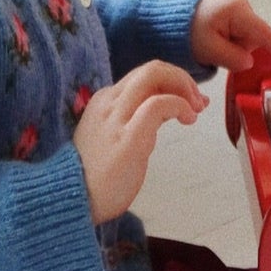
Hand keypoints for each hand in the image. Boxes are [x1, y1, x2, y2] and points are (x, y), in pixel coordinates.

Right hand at [74, 61, 208, 223]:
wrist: (72, 201)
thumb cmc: (97, 178)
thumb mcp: (116, 138)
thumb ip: (138, 122)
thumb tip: (172, 111)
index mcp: (104, 101)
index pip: (144, 77)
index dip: (173, 83)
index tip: (191, 101)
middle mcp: (109, 102)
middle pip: (151, 68)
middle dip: (181, 78)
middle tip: (198, 102)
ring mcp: (116, 117)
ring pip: (153, 75)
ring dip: (184, 87)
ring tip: (195, 110)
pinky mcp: (128, 136)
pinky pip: (157, 104)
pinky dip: (179, 104)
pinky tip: (187, 119)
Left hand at [190, 0, 270, 72]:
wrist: (166, 16)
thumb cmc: (183, 32)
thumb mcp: (209, 51)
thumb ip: (233, 58)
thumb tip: (248, 61)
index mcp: (235, 9)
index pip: (264, 34)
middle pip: (254, 35)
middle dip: (239, 48)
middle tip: (216, 49)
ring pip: (247, 32)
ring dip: (233, 42)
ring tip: (212, 40)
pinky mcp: (231, 1)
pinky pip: (239, 26)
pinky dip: (230, 35)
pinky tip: (215, 34)